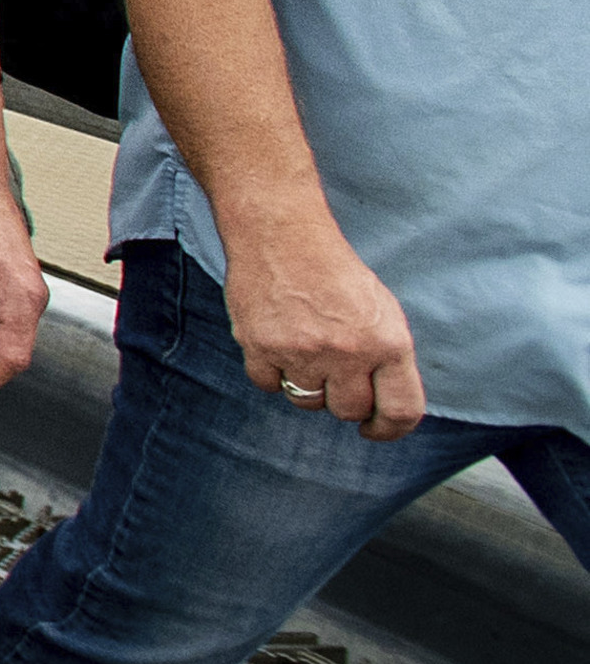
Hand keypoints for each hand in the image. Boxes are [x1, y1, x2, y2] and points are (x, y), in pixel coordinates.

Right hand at [226, 220, 426, 437]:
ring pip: (307, 402)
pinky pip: (269, 385)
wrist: (282, 234)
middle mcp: (348, 352)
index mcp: (389, 343)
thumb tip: (382, 405)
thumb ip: (387, 358)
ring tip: (304, 350)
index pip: (401, 411)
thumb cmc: (335, 272)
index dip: (389, 429)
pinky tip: (277, 344)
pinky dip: (272, 372)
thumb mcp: (382, 311)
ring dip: (306, 384)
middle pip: (348, 410)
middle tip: (333, 371)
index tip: (375, 429)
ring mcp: (302, 351)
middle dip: (342, 398)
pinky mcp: (261, 346)